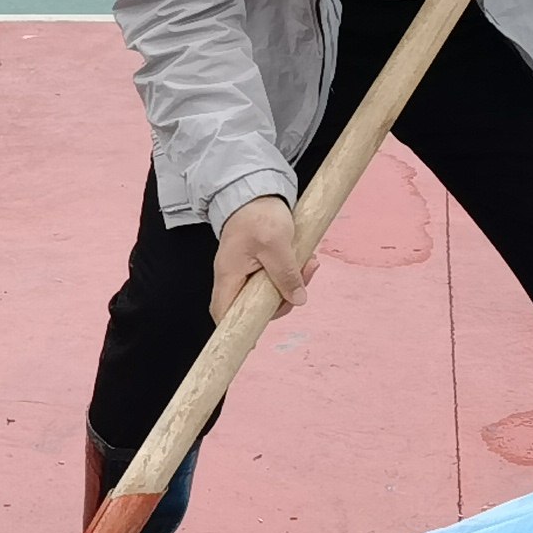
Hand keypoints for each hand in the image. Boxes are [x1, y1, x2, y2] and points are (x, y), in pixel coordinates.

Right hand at [212, 197, 313, 322]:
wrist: (256, 189)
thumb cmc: (258, 213)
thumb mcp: (277, 243)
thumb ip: (286, 273)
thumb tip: (297, 299)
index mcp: (229, 274)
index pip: (223, 312)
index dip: (234, 331)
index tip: (251, 342)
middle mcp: (234, 276)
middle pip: (252, 307)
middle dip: (282, 301)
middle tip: (303, 282)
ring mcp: (246, 271)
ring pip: (268, 293)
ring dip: (292, 284)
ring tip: (309, 263)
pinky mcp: (258, 264)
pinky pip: (275, 279)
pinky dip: (292, 273)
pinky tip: (305, 260)